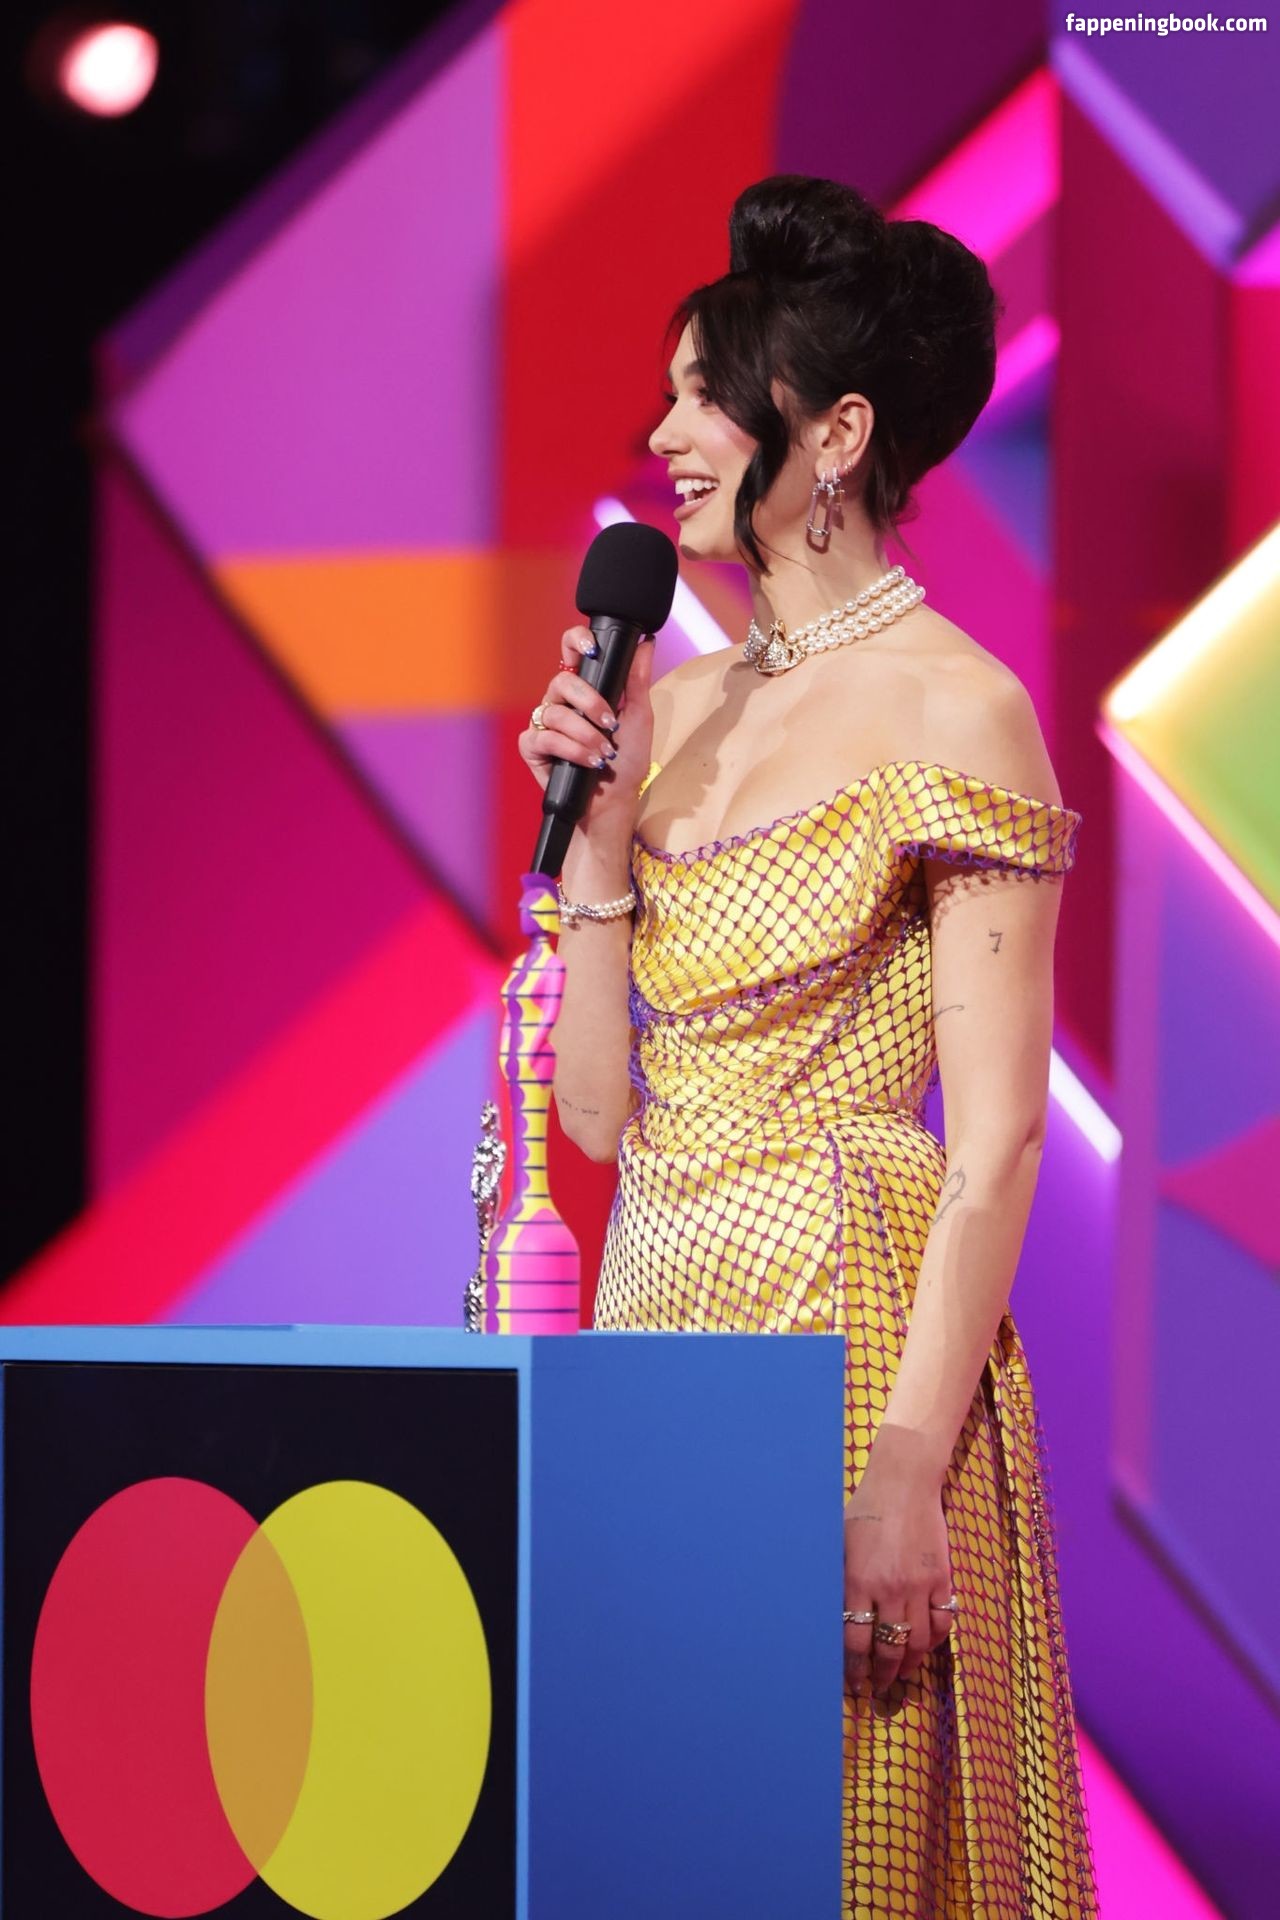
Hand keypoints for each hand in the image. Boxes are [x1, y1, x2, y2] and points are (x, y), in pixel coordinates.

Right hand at [517, 626, 655, 838]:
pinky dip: (570, 750)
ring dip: (585, 735)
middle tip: (610, 723)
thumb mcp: (640, 718)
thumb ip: (638, 680)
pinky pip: (544, 738)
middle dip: (590, 702)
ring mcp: (544, 723)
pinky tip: (588, 762)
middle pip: (562, 681)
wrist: (614, 801)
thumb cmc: (627, 761)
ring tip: (604, 753)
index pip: (571, 651)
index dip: (576, 641)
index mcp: (584, 688)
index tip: (594, 650)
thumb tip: (647, 643)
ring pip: (555, 712)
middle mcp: (561, 702)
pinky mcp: (533, 747)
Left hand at [843, 1467, 954, 1700]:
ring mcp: (920, 1586)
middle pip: (888, 1648)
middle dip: (883, 1674)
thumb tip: (826, 1616)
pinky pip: (943, 1621)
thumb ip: (837, 1581)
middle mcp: (890, 1589)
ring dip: (910, 1664)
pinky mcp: (942, 1579)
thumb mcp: (839, 1543)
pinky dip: (936, 1641)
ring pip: (918, 1642)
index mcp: (859, 1581)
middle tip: (879, 1687)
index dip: (854, 1669)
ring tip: (902, 1673)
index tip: (853, 1683)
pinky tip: (926, 1646)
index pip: (855, 1641)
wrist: (904, 1484)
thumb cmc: (865, 1510)